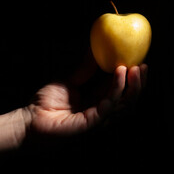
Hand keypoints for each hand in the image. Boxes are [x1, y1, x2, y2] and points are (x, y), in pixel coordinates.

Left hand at [25, 64, 147, 134]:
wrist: (30, 119)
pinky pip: (107, 107)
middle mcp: (99, 111)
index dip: (130, 78)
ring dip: (131, 86)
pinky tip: (119, 74)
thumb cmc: (46, 102)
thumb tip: (95, 49)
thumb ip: (84, 69)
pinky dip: (115, 90)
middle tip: (143, 66)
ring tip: (134, 68)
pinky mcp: (90, 124)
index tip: (138, 61)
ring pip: (122, 105)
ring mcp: (96, 119)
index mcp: (95, 102)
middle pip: (126, 100)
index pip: (119, 91)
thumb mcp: (68, 79)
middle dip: (137, 84)